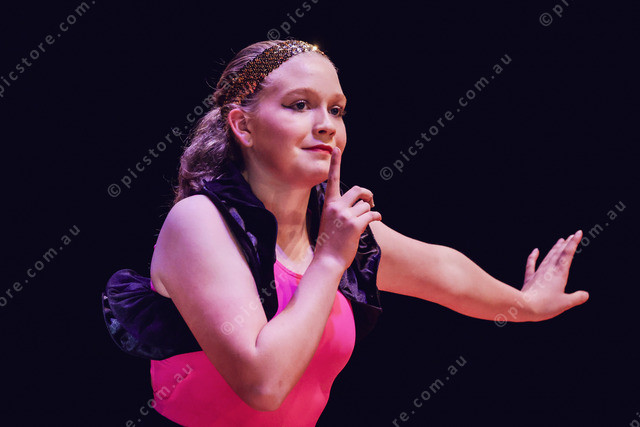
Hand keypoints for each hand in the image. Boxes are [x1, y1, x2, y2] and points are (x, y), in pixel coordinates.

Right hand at [313, 147, 381, 272]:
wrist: (327, 261)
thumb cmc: (329, 243)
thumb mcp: (329, 221)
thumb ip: (339, 210)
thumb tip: (359, 204)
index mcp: (328, 204)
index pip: (332, 180)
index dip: (335, 164)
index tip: (336, 150)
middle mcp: (336, 206)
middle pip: (358, 190)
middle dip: (368, 194)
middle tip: (370, 201)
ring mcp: (345, 215)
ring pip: (366, 205)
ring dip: (369, 212)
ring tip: (364, 222)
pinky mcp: (355, 224)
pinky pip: (372, 214)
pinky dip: (377, 216)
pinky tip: (377, 220)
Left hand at [520, 230, 589, 320]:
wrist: (523, 306)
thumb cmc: (546, 305)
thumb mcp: (566, 303)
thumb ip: (577, 298)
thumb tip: (586, 294)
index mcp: (560, 273)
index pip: (568, 254)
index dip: (573, 242)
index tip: (578, 232)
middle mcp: (549, 270)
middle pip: (558, 253)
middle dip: (565, 244)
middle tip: (571, 236)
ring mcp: (538, 273)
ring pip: (547, 257)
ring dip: (554, 248)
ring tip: (560, 240)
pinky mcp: (529, 278)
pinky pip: (531, 264)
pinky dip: (533, 256)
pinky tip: (535, 250)